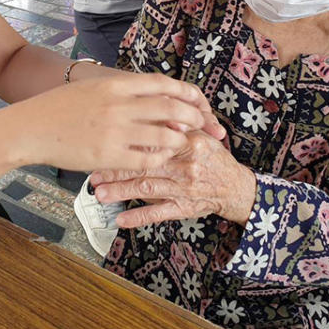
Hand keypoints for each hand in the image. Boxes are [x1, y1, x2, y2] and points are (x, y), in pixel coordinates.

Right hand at [14, 75, 225, 173]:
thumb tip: (149, 94)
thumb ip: (120, 90)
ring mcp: (115, 131)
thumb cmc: (58, 107)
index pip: (163, 84)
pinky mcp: (108, 155)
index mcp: (115, 84)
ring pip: (164, 135)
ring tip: (184, 144)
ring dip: (180, 141)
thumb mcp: (92, 88)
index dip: (186, 92)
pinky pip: (146, 160)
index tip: (198, 100)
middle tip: (202, 125)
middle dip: (194, 117)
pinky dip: (160, 159)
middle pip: (171, 108)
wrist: (30, 128)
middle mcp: (119, 104)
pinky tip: (161, 160)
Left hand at [89, 130, 256, 227]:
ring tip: (99, 193)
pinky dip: (138, 217)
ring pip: (148, 190)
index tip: (106, 142)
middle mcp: (185, 166)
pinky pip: (158, 214)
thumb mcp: (200, 133)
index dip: (129, 141)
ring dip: (122, 192)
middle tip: (93, 172)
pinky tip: (120, 219)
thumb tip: (153, 110)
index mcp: (188, 142)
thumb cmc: (211, 156)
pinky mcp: (184, 209)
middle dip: (116, 169)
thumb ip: (177, 123)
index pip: (155, 139)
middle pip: (145, 165)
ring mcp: (184, 189)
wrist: (234, 186)